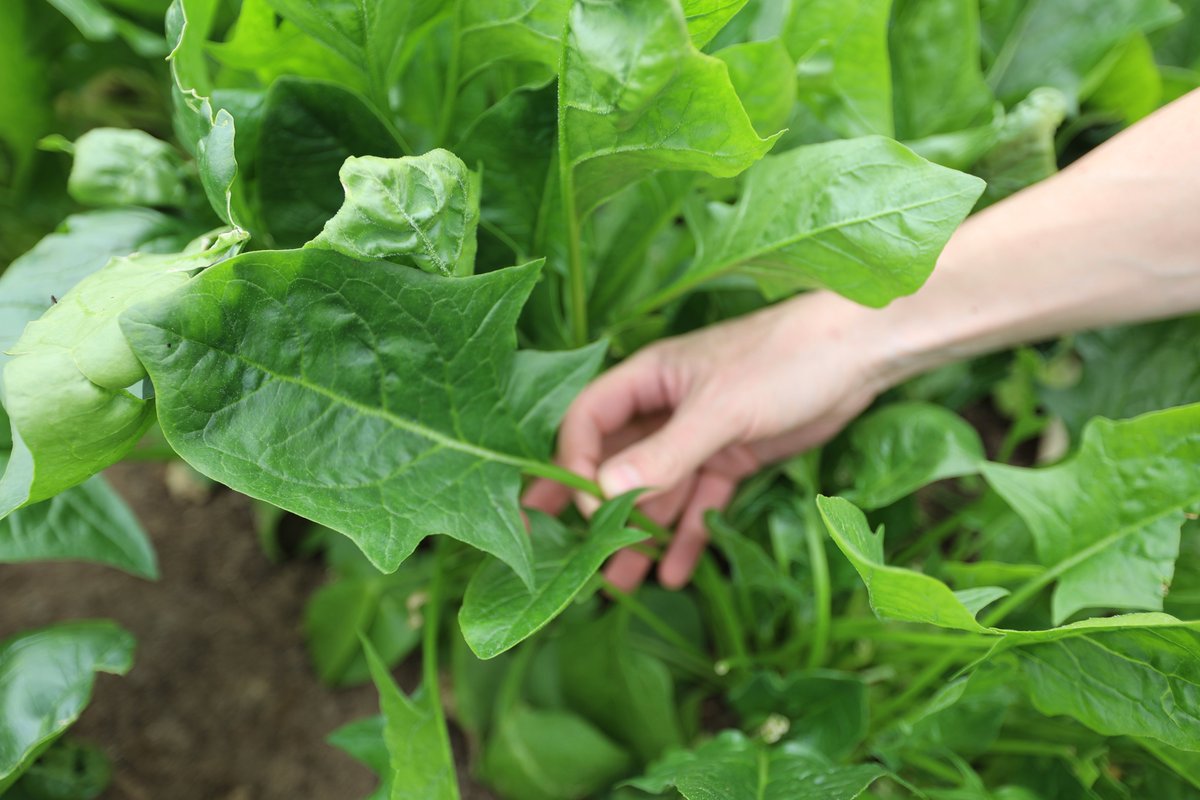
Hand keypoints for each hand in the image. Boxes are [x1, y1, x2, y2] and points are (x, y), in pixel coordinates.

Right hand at [523, 290, 889, 590]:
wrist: (859, 354)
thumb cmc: (783, 360)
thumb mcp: (719, 408)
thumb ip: (664, 453)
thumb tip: (603, 490)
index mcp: (648, 379)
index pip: (589, 422)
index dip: (577, 465)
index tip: (578, 511)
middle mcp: (666, 408)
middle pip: (617, 462)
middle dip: (595, 509)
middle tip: (565, 554)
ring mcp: (700, 435)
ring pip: (658, 491)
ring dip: (639, 534)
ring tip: (618, 585)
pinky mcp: (733, 457)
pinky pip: (700, 501)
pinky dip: (687, 535)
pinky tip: (673, 572)